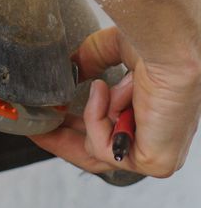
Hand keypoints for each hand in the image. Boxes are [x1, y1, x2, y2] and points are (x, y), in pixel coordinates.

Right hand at [30, 27, 200, 177]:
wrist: (168, 48)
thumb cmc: (154, 45)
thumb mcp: (111, 49)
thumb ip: (90, 60)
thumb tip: (73, 70)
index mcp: (148, 115)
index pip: (107, 133)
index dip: (74, 129)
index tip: (51, 120)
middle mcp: (152, 137)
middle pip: (97, 154)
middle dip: (63, 140)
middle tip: (38, 128)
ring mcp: (155, 152)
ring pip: (98, 147)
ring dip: (93, 112)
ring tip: (102, 86)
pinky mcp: (154, 161)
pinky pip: (104, 148)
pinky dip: (97, 117)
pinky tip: (107, 93)